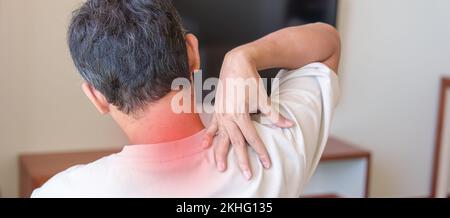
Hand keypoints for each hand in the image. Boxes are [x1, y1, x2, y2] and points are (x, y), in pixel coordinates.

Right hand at [202, 47, 293, 179]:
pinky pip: (211, 127)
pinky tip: (205, 147)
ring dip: (220, 154)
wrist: (235, 63)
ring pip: (220, 139)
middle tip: (247, 175)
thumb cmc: (250, 79)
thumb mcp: (263, 98)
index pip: (252, 138)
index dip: (260, 152)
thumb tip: (288, 125)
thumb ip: (274, 114)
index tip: (267, 163)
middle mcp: (228, 117)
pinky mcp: (217, 111)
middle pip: (236, 143)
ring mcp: (221, 114)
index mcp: (241, 114)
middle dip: (241, 160)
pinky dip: (208, 137)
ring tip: (220, 168)